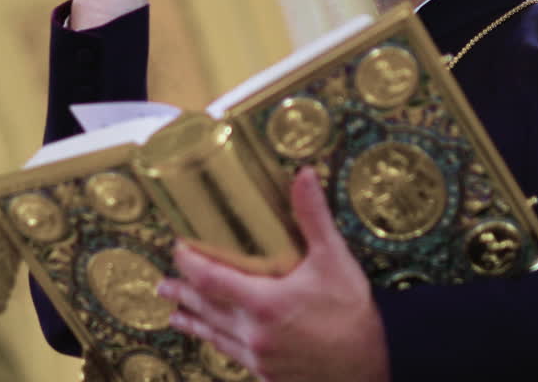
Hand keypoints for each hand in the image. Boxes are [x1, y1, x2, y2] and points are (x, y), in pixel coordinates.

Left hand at [157, 168, 390, 381]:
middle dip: (182, 294)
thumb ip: (313, 217)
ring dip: (194, 322)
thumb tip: (303, 175)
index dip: (188, 262)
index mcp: (262, 303)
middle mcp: (253, 333)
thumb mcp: (334, 259)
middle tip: (162, 285)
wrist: (374, 366)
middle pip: (205, 309)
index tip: (178, 247)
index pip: (209, 279)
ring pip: (215, 337)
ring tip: (174, 316)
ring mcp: (259, 357)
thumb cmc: (353, 313)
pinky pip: (233, 356)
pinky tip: (215, 341)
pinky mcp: (268, 374)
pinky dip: (217, 344)